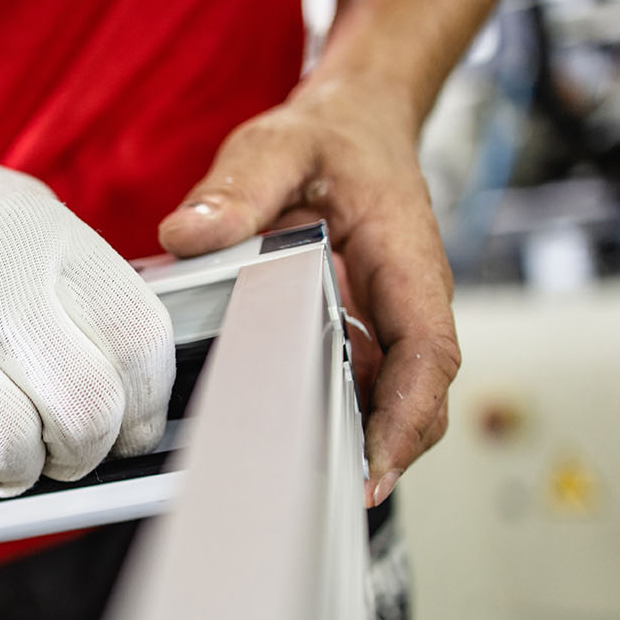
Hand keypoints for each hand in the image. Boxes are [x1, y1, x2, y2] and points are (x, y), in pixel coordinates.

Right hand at [0, 69, 175, 502]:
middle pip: (88, 413)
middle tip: (65, 446)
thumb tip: (134, 384)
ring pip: (17, 454)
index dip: (149, 401)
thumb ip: (76, 286)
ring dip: (17, 466)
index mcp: (36, 239)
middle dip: (87, 448)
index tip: (134, 422)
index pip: (139, 343)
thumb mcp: (11, 210)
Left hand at [157, 80, 458, 506]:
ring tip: (291, 480)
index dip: (409, 417)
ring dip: (348, 437)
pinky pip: (350, 381)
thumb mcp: (279, 144)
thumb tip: (191, 234)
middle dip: (381, 451)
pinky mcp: (357, 327)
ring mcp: (384, 319)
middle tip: (323, 497)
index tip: (376, 465)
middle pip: (415, 395)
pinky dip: (323, 410)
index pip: (428, 352)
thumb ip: (238, 187)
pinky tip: (271, 431)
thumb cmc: (332, 137)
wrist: (356, 122)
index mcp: (407, 261)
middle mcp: (406, 301)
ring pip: (382, 397)